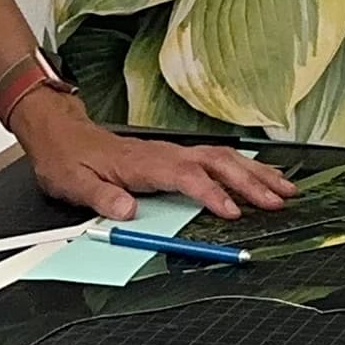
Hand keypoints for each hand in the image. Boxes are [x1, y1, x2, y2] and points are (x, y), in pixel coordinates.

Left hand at [8, 90, 293, 221]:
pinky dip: (242, 167)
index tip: (233, 212)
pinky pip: (215, 159)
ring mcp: (171, 153)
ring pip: (222, 158)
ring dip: (254, 173)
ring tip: (284, 188)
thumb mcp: (73, 182)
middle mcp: (164, 154)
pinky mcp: (173, 156)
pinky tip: (259, 175)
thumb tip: (127, 211)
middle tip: (279, 200)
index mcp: (143, 163)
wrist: (60, 132)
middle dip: (250, 182)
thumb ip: (101, 197)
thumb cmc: (67, 158)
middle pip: (217, 163)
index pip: (186, 177)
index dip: (211, 194)